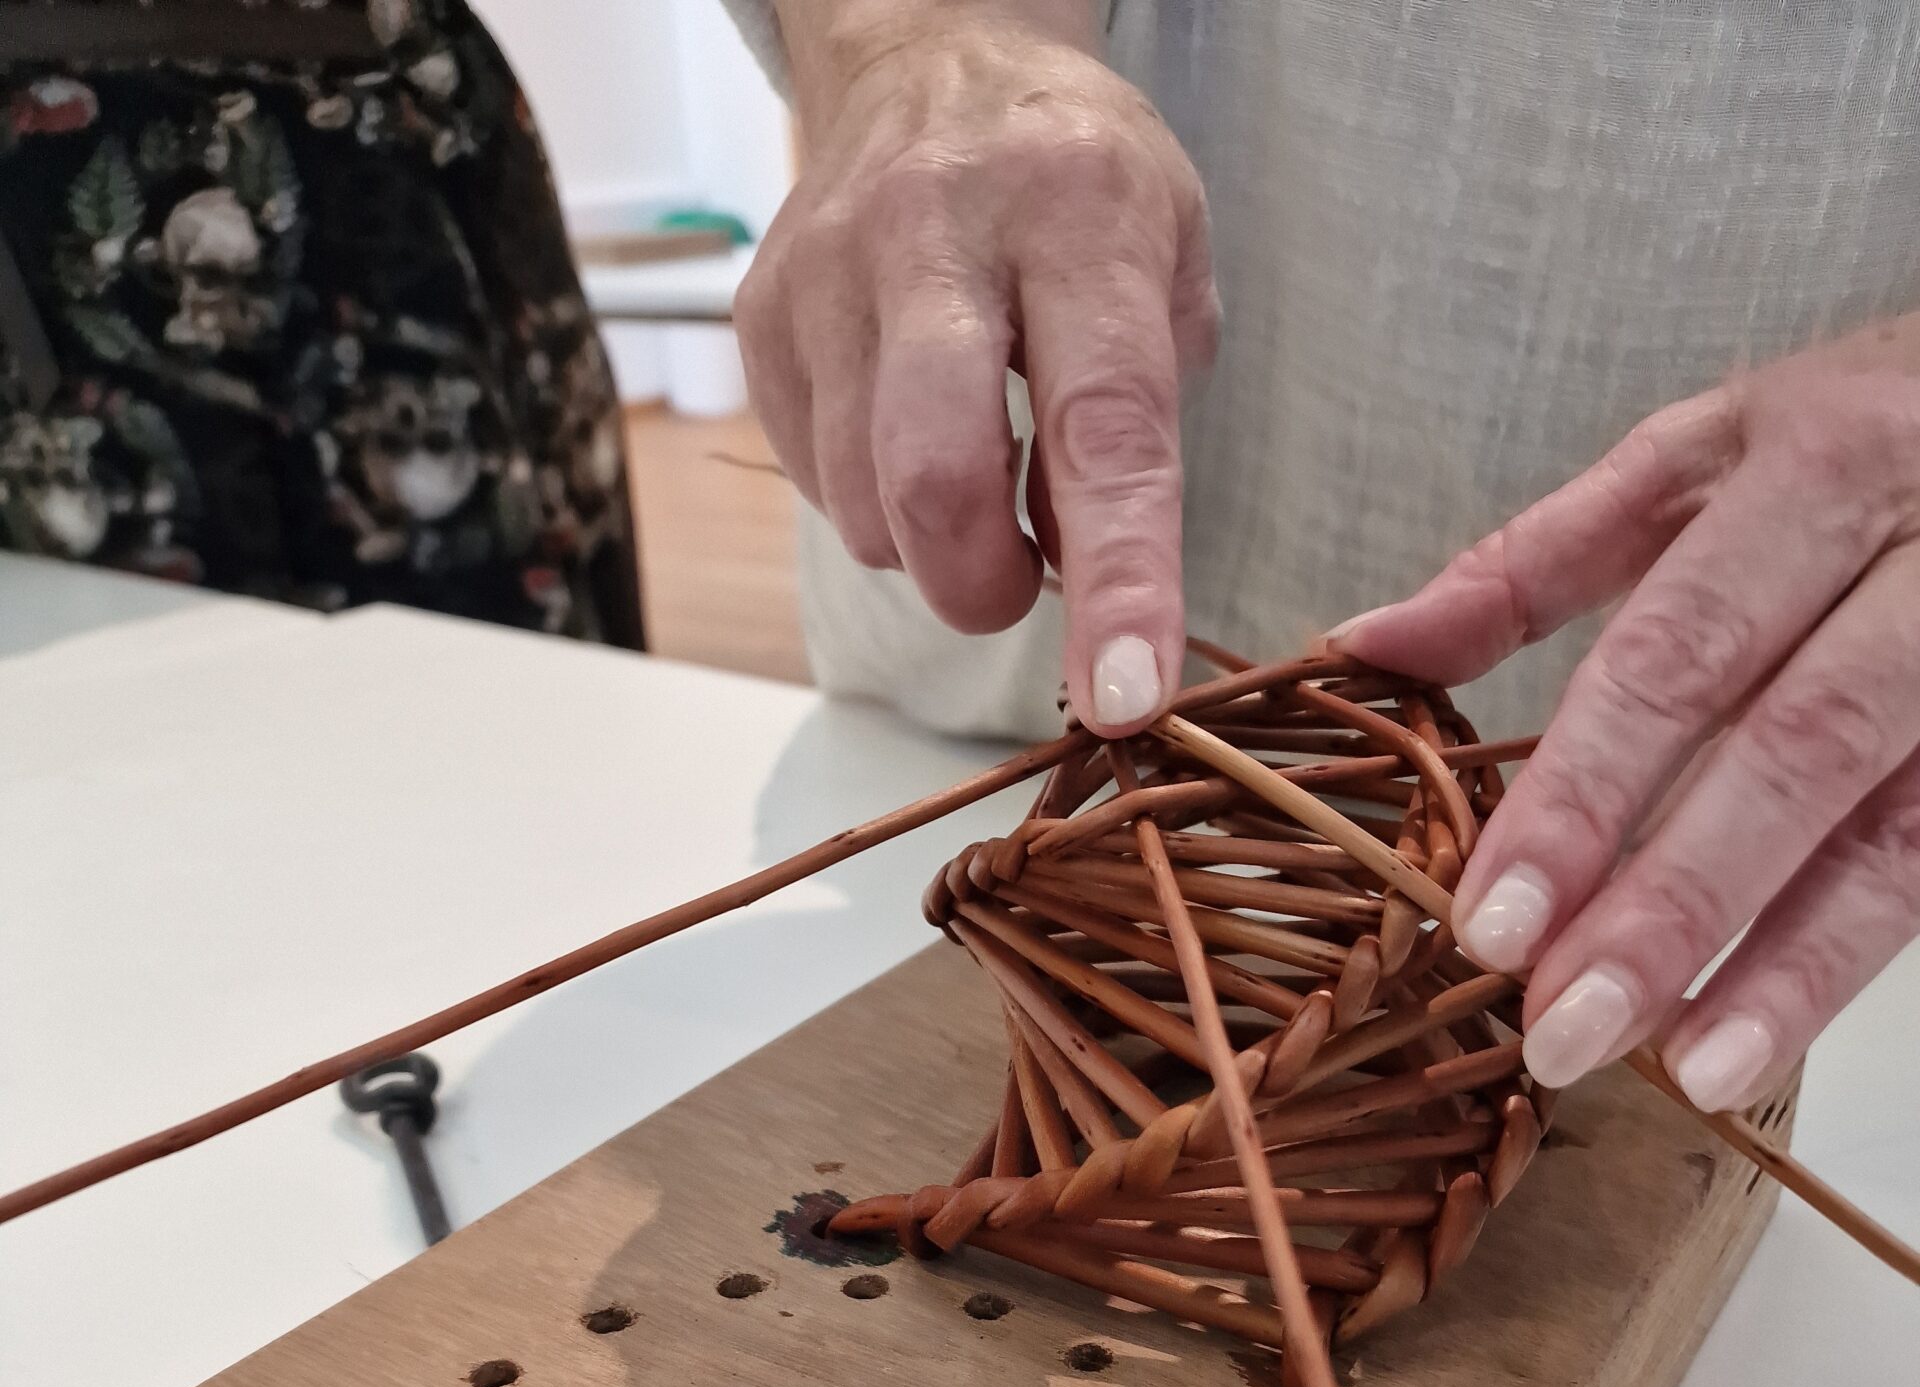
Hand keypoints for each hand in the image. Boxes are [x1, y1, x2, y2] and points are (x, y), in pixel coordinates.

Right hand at [738, 0, 1216, 732]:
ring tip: (971, 475)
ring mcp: (829, 274)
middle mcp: (938, 231)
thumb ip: (1147, 418)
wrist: (927, 54)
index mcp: (1076, 211)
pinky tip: (905, 431)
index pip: (1102, 429)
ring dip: (929, 545)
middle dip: (980, 584)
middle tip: (1016, 584)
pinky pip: (814, 484)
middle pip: (934, 478)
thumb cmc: (1071, 185)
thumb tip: (1088, 582)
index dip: (1119, 581)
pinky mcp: (763, 318)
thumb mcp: (1168, 253)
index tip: (1127, 693)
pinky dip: (873, 503)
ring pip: (864, 506)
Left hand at [1337, 313, 1919, 1112]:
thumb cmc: (1850, 446)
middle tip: (1562, 1030)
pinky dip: (1846, 963)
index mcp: (1814, 466)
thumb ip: (1534, 563)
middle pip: (1794, 748)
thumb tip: (1362, 648)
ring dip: (1785, 965)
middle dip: (1670, 902)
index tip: (1492, 922)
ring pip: (1897, 828)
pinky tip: (1763, 1043)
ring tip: (1682, 1070)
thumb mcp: (1698, 461)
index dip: (1585, 796)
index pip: (1680, 653)